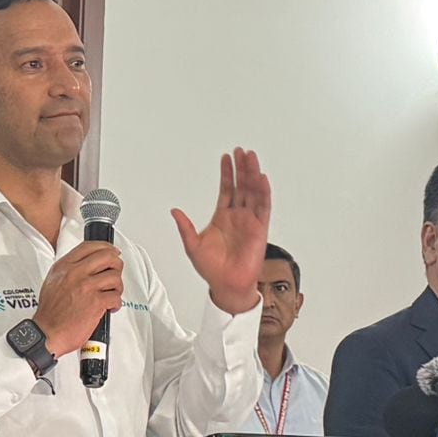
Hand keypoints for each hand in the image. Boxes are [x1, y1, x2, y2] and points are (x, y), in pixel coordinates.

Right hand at [33, 240, 123, 358]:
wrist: (47, 333)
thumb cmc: (50, 313)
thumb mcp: (53, 281)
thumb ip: (69, 270)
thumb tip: (86, 265)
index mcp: (64, 266)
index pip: (90, 246)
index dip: (106, 247)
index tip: (112, 251)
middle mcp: (76, 273)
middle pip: (107, 256)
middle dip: (116, 265)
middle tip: (115, 273)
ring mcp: (86, 287)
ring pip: (115, 277)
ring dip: (117, 287)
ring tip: (111, 294)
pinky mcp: (96, 302)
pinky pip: (116, 297)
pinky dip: (116, 303)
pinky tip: (110, 307)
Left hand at [171, 147, 270, 313]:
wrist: (226, 285)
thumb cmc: (211, 269)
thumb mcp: (193, 245)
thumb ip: (185, 227)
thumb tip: (174, 211)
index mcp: (222, 217)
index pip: (226, 189)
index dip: (226, 173)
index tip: (226, 158)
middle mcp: (237, 217)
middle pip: (241, 186)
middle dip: (241, 168)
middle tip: (240, 151)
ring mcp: (249, 222)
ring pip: (253, 192)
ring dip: (252, 175)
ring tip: (251, 158)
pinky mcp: (259, 230)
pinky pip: (263, 208)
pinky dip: (263, 193)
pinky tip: (261, 179)